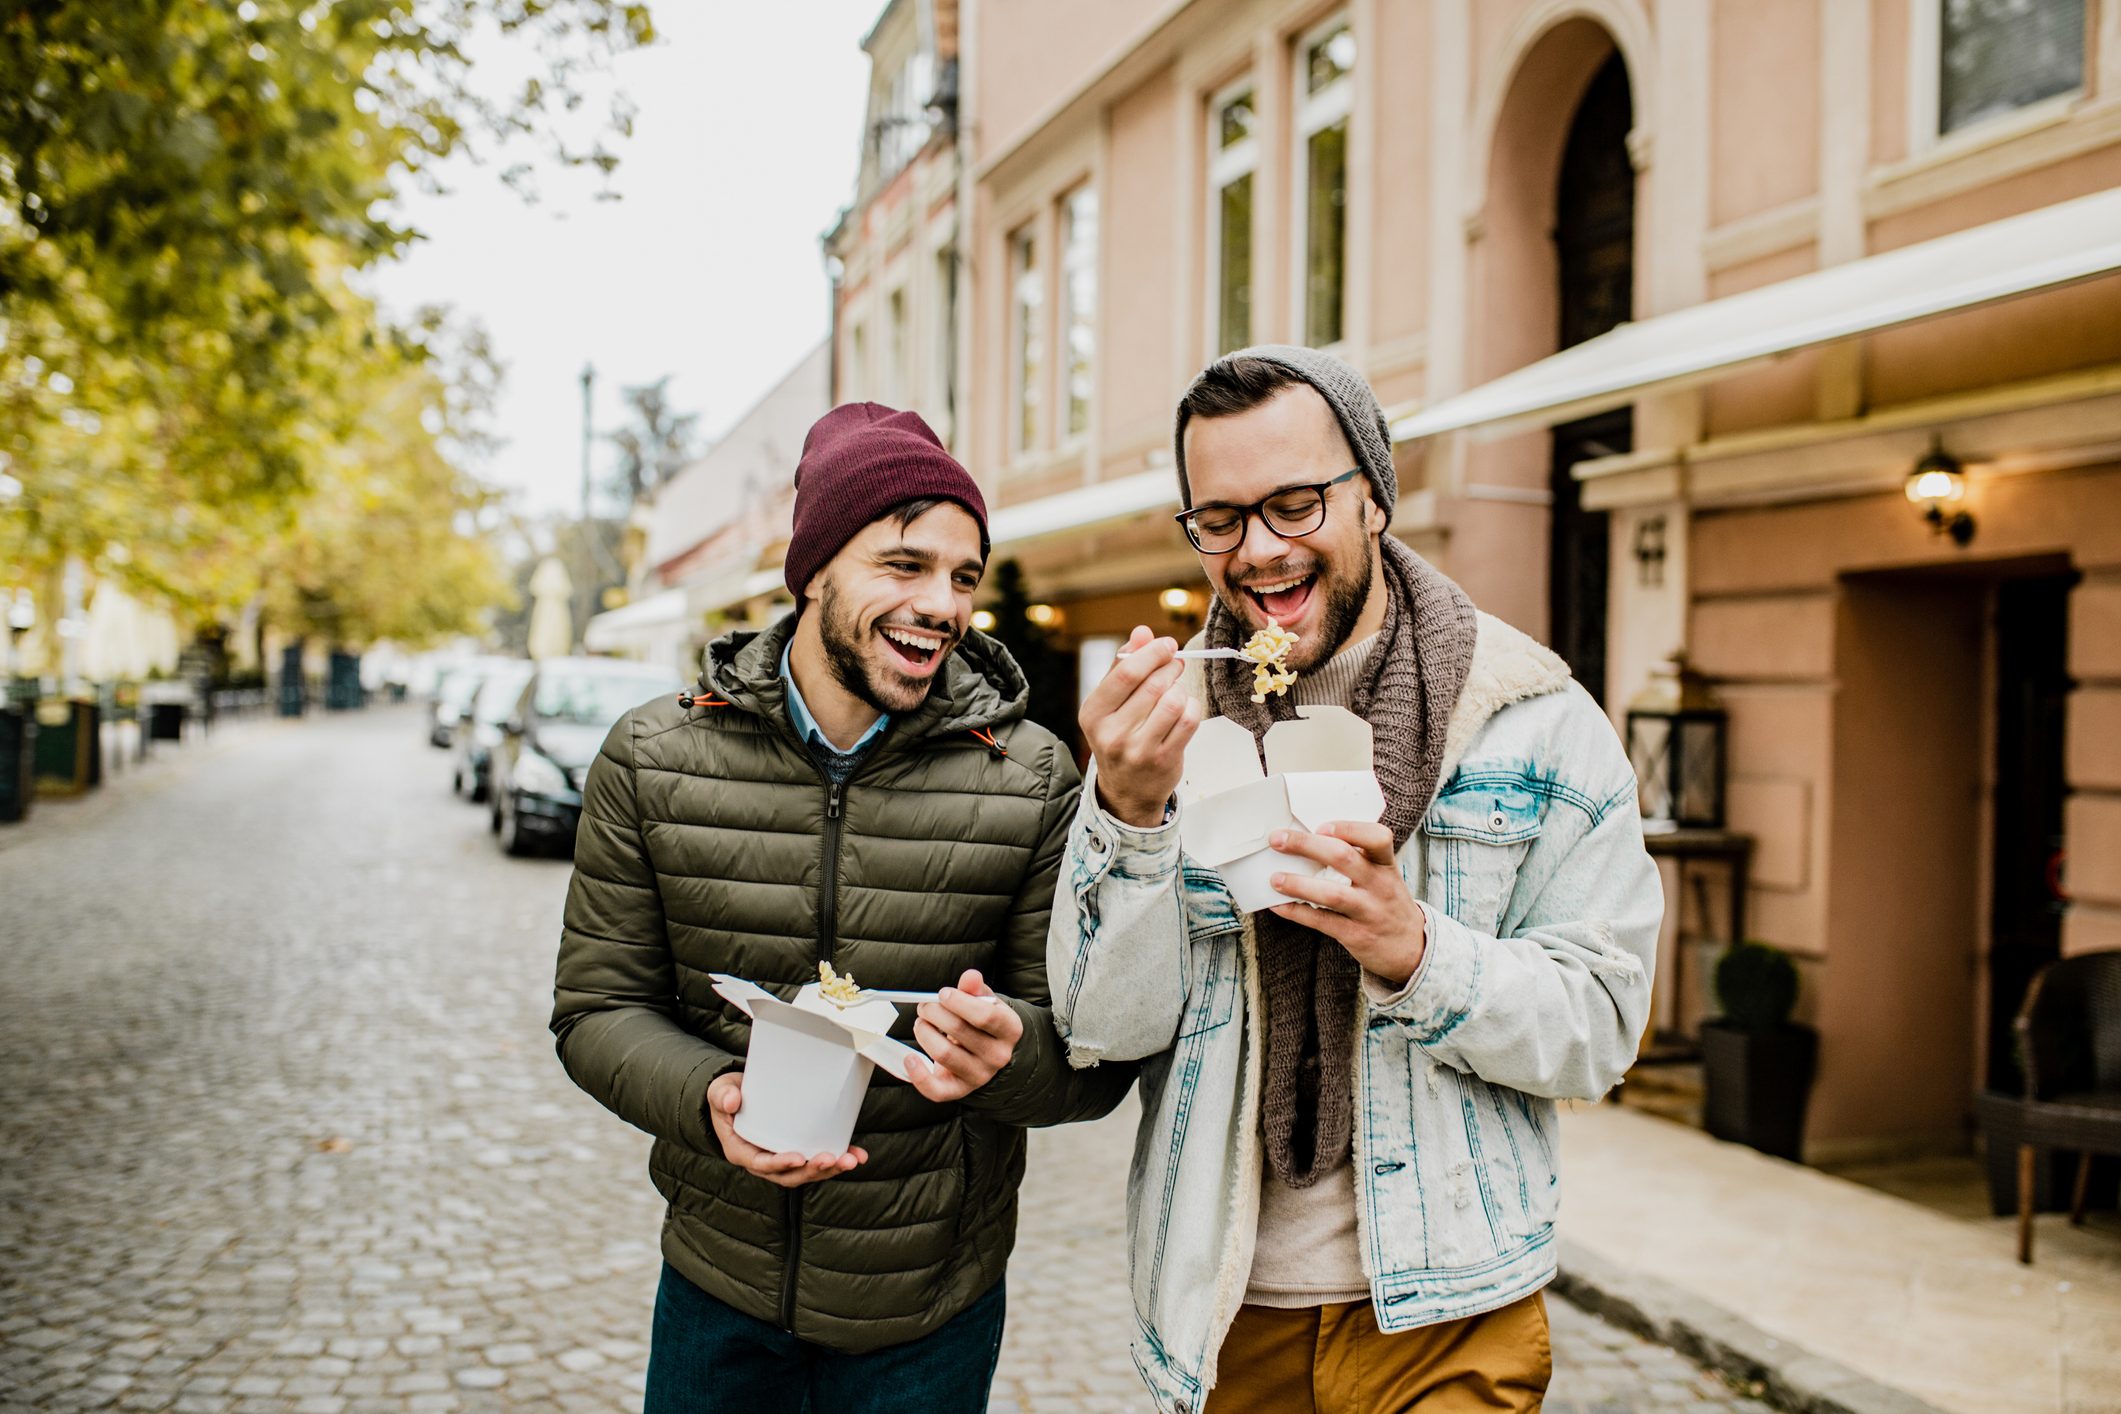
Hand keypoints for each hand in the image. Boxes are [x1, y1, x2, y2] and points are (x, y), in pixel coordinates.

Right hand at [707, 1072, 868, 1187]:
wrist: (738, 1096)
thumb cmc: (728, 1094)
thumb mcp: (720, 1091)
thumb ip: (723, 1095)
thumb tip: (731, 1101)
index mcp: (742, 1151)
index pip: (762, 1164)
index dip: (780, 1164)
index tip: (799, 1158)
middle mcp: (763, 1161)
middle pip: (790, 1175)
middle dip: (813, 1170)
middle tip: (833, 1158)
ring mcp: (781, 1158)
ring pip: (807, 1172)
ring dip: (830, 1169)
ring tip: (850, 1160)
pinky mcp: (798, 1150)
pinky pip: (817, 1160)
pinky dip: (838, 1159)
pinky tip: (857, 1155)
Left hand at [904, 970, 1024, 1101]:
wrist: (987, 1054)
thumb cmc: (984, 1024)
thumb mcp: (985, 1003)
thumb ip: (976, 989)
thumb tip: (970, 977)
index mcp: (1010, 1030)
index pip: (986, 1015)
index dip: (959, 1002)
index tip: (943, 994)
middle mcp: (998, 1056)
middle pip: (959, 1031)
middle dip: (934, 1012)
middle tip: (925, 1006)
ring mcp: (979, 1076)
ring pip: (944, 1054)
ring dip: (924, 1033)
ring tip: (921, 1023)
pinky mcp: (958, 1090)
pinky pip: (935, 1090)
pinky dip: (917, 1074)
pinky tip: (909, 1058)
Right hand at [1080, 625, 1199, 827]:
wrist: (1126, 790)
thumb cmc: (1119, 735)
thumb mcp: (1110, 703)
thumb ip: (1122, 665)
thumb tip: (1142, 631)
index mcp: (1092, 713)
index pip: (1125, 673)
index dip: (1151, 653)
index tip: (1167, 644)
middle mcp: (1112, 734)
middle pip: (1152, 685)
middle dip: (1170, 667)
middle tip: (1176, 662)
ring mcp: (1138, 750)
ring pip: (1174, 701)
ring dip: (1181, 688)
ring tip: (1177, 688)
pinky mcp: (1164, 760)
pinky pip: (1189, 721)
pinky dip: (1193, 707)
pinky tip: (1186, 708)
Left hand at [1265, 820, 1426, 986]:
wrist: (1412, 949)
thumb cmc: (1387, 904)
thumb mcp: (1383, 877)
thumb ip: (1357, 859)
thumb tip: (1307, 840)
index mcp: (1385, 865)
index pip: (1378, 837)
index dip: (1348, 829)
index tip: (1321, 826)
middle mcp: (1380, 885)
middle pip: (1343, 858)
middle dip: (1306, 845)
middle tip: (1277, 839)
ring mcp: (1369, 911)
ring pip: (1332, 894)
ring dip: (1299, 884)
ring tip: (1275, 878)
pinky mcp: (1357, 935)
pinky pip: (1323, 922)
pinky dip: (1298, 912)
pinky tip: (1278, 905)